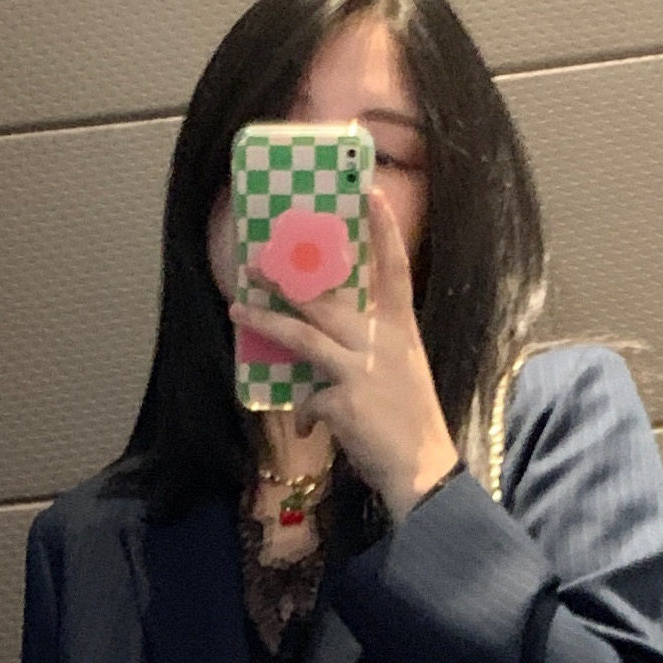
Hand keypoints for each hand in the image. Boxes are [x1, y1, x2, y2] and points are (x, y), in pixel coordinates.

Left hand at [234, 184, 457, 519]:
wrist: (424, 470)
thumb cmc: (411, 422)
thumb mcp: (401, 372)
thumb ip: (368, 351)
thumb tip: (323, 355)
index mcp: (402, 329)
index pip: (395, 269)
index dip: (383, 230)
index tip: (367, 192)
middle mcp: (383, 341)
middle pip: (327, 299)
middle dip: (286, 278)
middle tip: (255, 261)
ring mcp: (363, 368)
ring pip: (304, 335)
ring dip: (267, 321)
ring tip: (238, 310)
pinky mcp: (345, 400)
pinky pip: (308, 397)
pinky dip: (305, 412)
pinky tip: (311, 426)